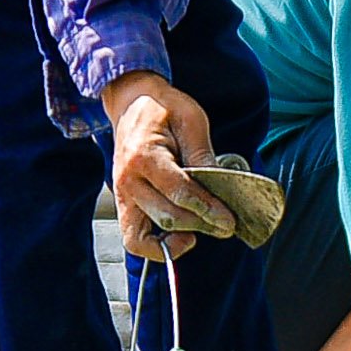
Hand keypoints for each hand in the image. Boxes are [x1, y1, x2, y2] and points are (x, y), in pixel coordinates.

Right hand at [102, 70, 232, 260]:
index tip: (228, 220)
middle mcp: (129, 180)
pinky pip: (133, 238)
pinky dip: (154, 247)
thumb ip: (203, 153)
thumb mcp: (191, 120)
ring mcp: (121, 194)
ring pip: (144, 235)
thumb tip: (220, 185)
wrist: (132, 103)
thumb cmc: (162, 109)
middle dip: (199, 225)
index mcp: (145, 156)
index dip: (207, 209)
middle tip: (224, 226)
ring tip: (199, 233)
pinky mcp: (122, 203)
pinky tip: (178, 237)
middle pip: (167, 216)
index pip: (180, 192)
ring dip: (176, 240)